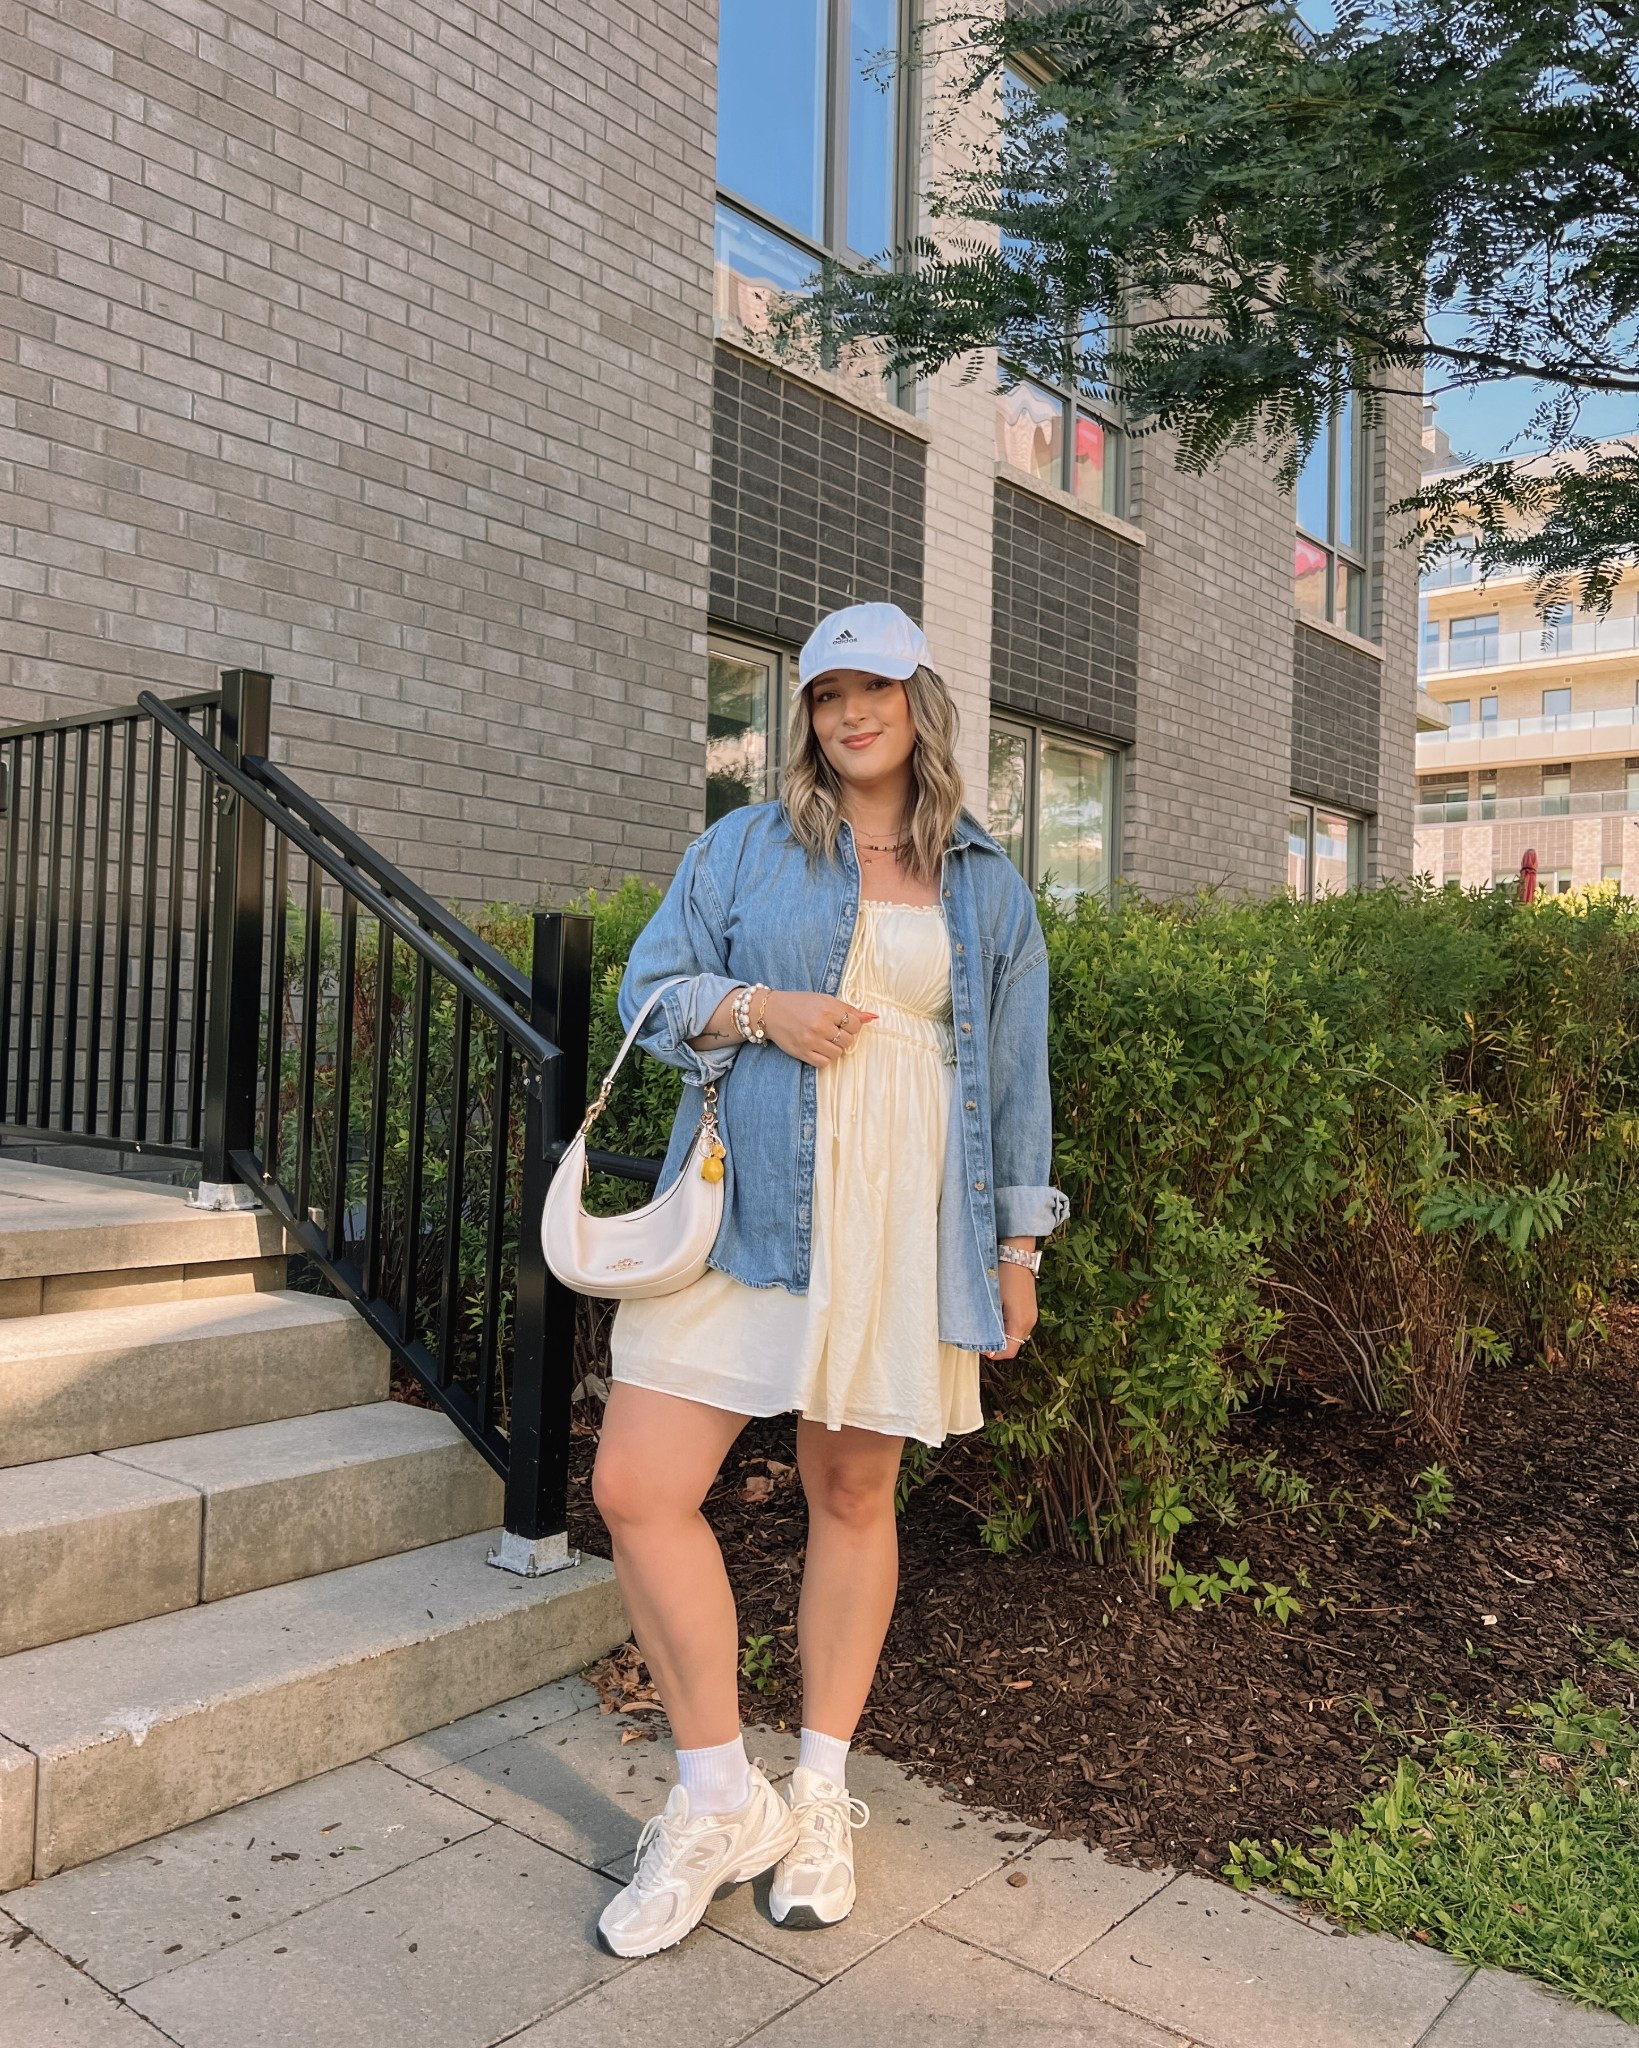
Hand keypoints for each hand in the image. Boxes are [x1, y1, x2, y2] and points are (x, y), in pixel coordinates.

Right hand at [761, 990, 878, 1066]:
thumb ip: (848, 1009)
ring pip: (838, 1053)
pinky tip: (818, 1048)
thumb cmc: (799, 1003)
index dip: (851, 1025)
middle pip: (848, 1040)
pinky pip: (825, 1063)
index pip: (855, 1024)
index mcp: (827, 1008)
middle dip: (843, 1037)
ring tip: (824, 1039)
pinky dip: (824, 1058)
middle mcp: (820, 1025)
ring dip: (834, 1048)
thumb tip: (872, 1017)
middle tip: (831, 1031)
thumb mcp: (824, 1000)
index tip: (842, 1023)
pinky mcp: (802, 1053)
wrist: (770, 1011)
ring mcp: (810, 1041)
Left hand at [983, 1264, 1036, 1359]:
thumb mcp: (992, 1302)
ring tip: (988, 1324)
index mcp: (1020, 1322)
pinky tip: (998, 1316)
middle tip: (981, 1335)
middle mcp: (1029, 1322)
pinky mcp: (1030, 1310)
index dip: (993, 1354)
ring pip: (1016, 1337)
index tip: (979, 1346)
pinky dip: (1008, 1327)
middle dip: (997, 1346)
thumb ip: (990, 1326)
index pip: (1008, 1352)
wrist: (1016, 1256)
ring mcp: (1032, 1316)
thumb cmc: (1003, 1275)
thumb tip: (986, 1346)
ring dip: (1003, 1336)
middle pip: (1013, 1346)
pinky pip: (1019, 1326)